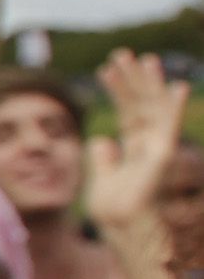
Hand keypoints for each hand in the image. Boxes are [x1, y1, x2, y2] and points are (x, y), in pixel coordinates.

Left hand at [85, 48, 189, 232]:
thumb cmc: (112, 208)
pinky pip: (169, 127)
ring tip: (141, 58)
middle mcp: (149, 145)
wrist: (118, 226)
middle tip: (122, 53)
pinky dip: (174, 106)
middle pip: (142, 105)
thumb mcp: (101, 178)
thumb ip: (104, 158)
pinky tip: (178, 86)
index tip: (105, 69)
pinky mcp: (163, 156)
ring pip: (155, 108)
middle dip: (133, 79)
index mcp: (134, 149)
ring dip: (149, 82)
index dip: (118, 90)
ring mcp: (158, 149)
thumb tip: (101, 140)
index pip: (127, 112)